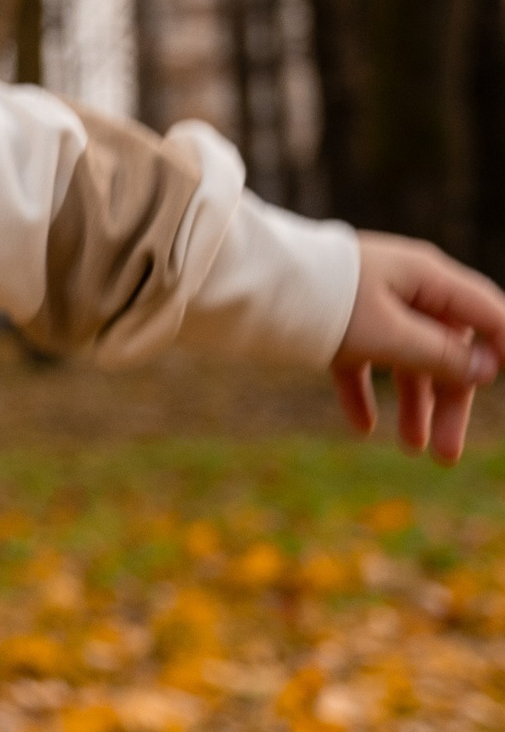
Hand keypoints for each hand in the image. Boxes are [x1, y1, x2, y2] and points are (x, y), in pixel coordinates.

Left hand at [335, 233, 504, 462]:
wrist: (251, 284)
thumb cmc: (328, 300)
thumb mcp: (390, 335)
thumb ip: (440, 354)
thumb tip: (486, 369)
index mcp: (427, 278)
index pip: (486, 313)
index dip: (502, 348)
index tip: (504, 387)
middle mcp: (405, 288)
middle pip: (446, 348)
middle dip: (450, 401)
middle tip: (445, 453)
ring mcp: (371, 305)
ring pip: (406, 359)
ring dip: (413, 404)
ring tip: (412, 449)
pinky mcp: (338, 321)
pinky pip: (363, 361)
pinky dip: (364, 393)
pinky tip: (363, 427)